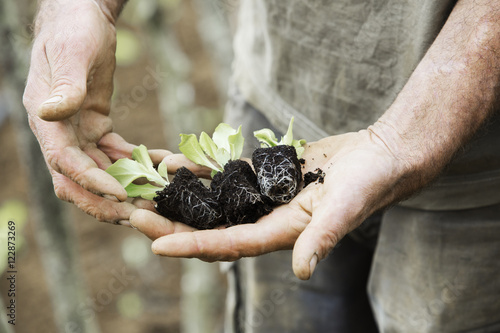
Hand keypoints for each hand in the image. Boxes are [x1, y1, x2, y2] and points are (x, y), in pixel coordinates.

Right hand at [22, 0, 152, 222]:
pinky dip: (134, 163)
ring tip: (155, 197)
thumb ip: (64, 86)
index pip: (64, 161)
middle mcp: (59, 131)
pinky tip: (159, 166)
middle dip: (105, 200)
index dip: (90, 181)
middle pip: (77, 179)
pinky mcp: (96, 126)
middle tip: (140, 213)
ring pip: (98, 171)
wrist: (83, 16)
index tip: (121, 194)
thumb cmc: (73, 30)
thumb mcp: (71, 54)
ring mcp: (77, 131)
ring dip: (124, 187)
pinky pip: (114, 153)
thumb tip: (50, 114)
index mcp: (46, 118)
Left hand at [130, 129, 405, 278]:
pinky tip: (176, 162)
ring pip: (213, 202)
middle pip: (211, 226)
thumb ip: (322, 237)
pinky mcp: (265, 174)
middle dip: (173, 222)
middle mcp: (266, 219)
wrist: (380, 156)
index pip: (228, 244)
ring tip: (144, 187)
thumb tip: (302, 272)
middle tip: (135, 214)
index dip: (192, 245)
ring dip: (180, 197)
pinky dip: (202, 170)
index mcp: (281, 233)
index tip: (155, 244)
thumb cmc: (368, 183)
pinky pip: (226, 174)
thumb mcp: (345, 207)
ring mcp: (263, 197)